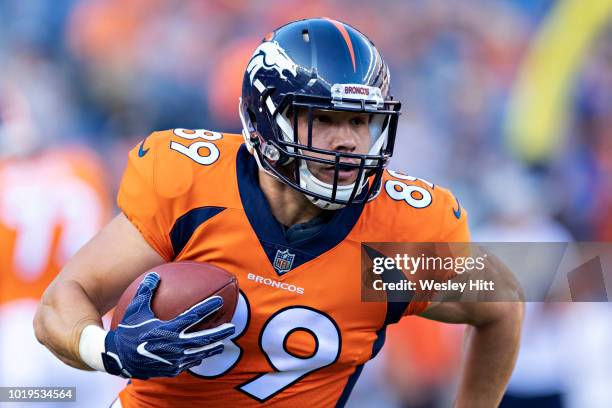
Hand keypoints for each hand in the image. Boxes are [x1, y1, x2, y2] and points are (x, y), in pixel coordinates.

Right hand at [102, 272, 234, 378]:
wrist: (117, 358)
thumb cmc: (127, 330)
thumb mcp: (135, 310)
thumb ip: (146, 291)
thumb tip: (154, 275)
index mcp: (168, 329)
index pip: (193, 316)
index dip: (208, 307)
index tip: (220, 301)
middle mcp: (174, 345)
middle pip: (204, 339)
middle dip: (220, 333)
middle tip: (232, 327)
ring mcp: (174, 360)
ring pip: (199, 353)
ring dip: (212, 348)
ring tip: (222, 344)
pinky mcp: (171, 369)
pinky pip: (188, 363)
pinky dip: (197, 357)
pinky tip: (202, 354)